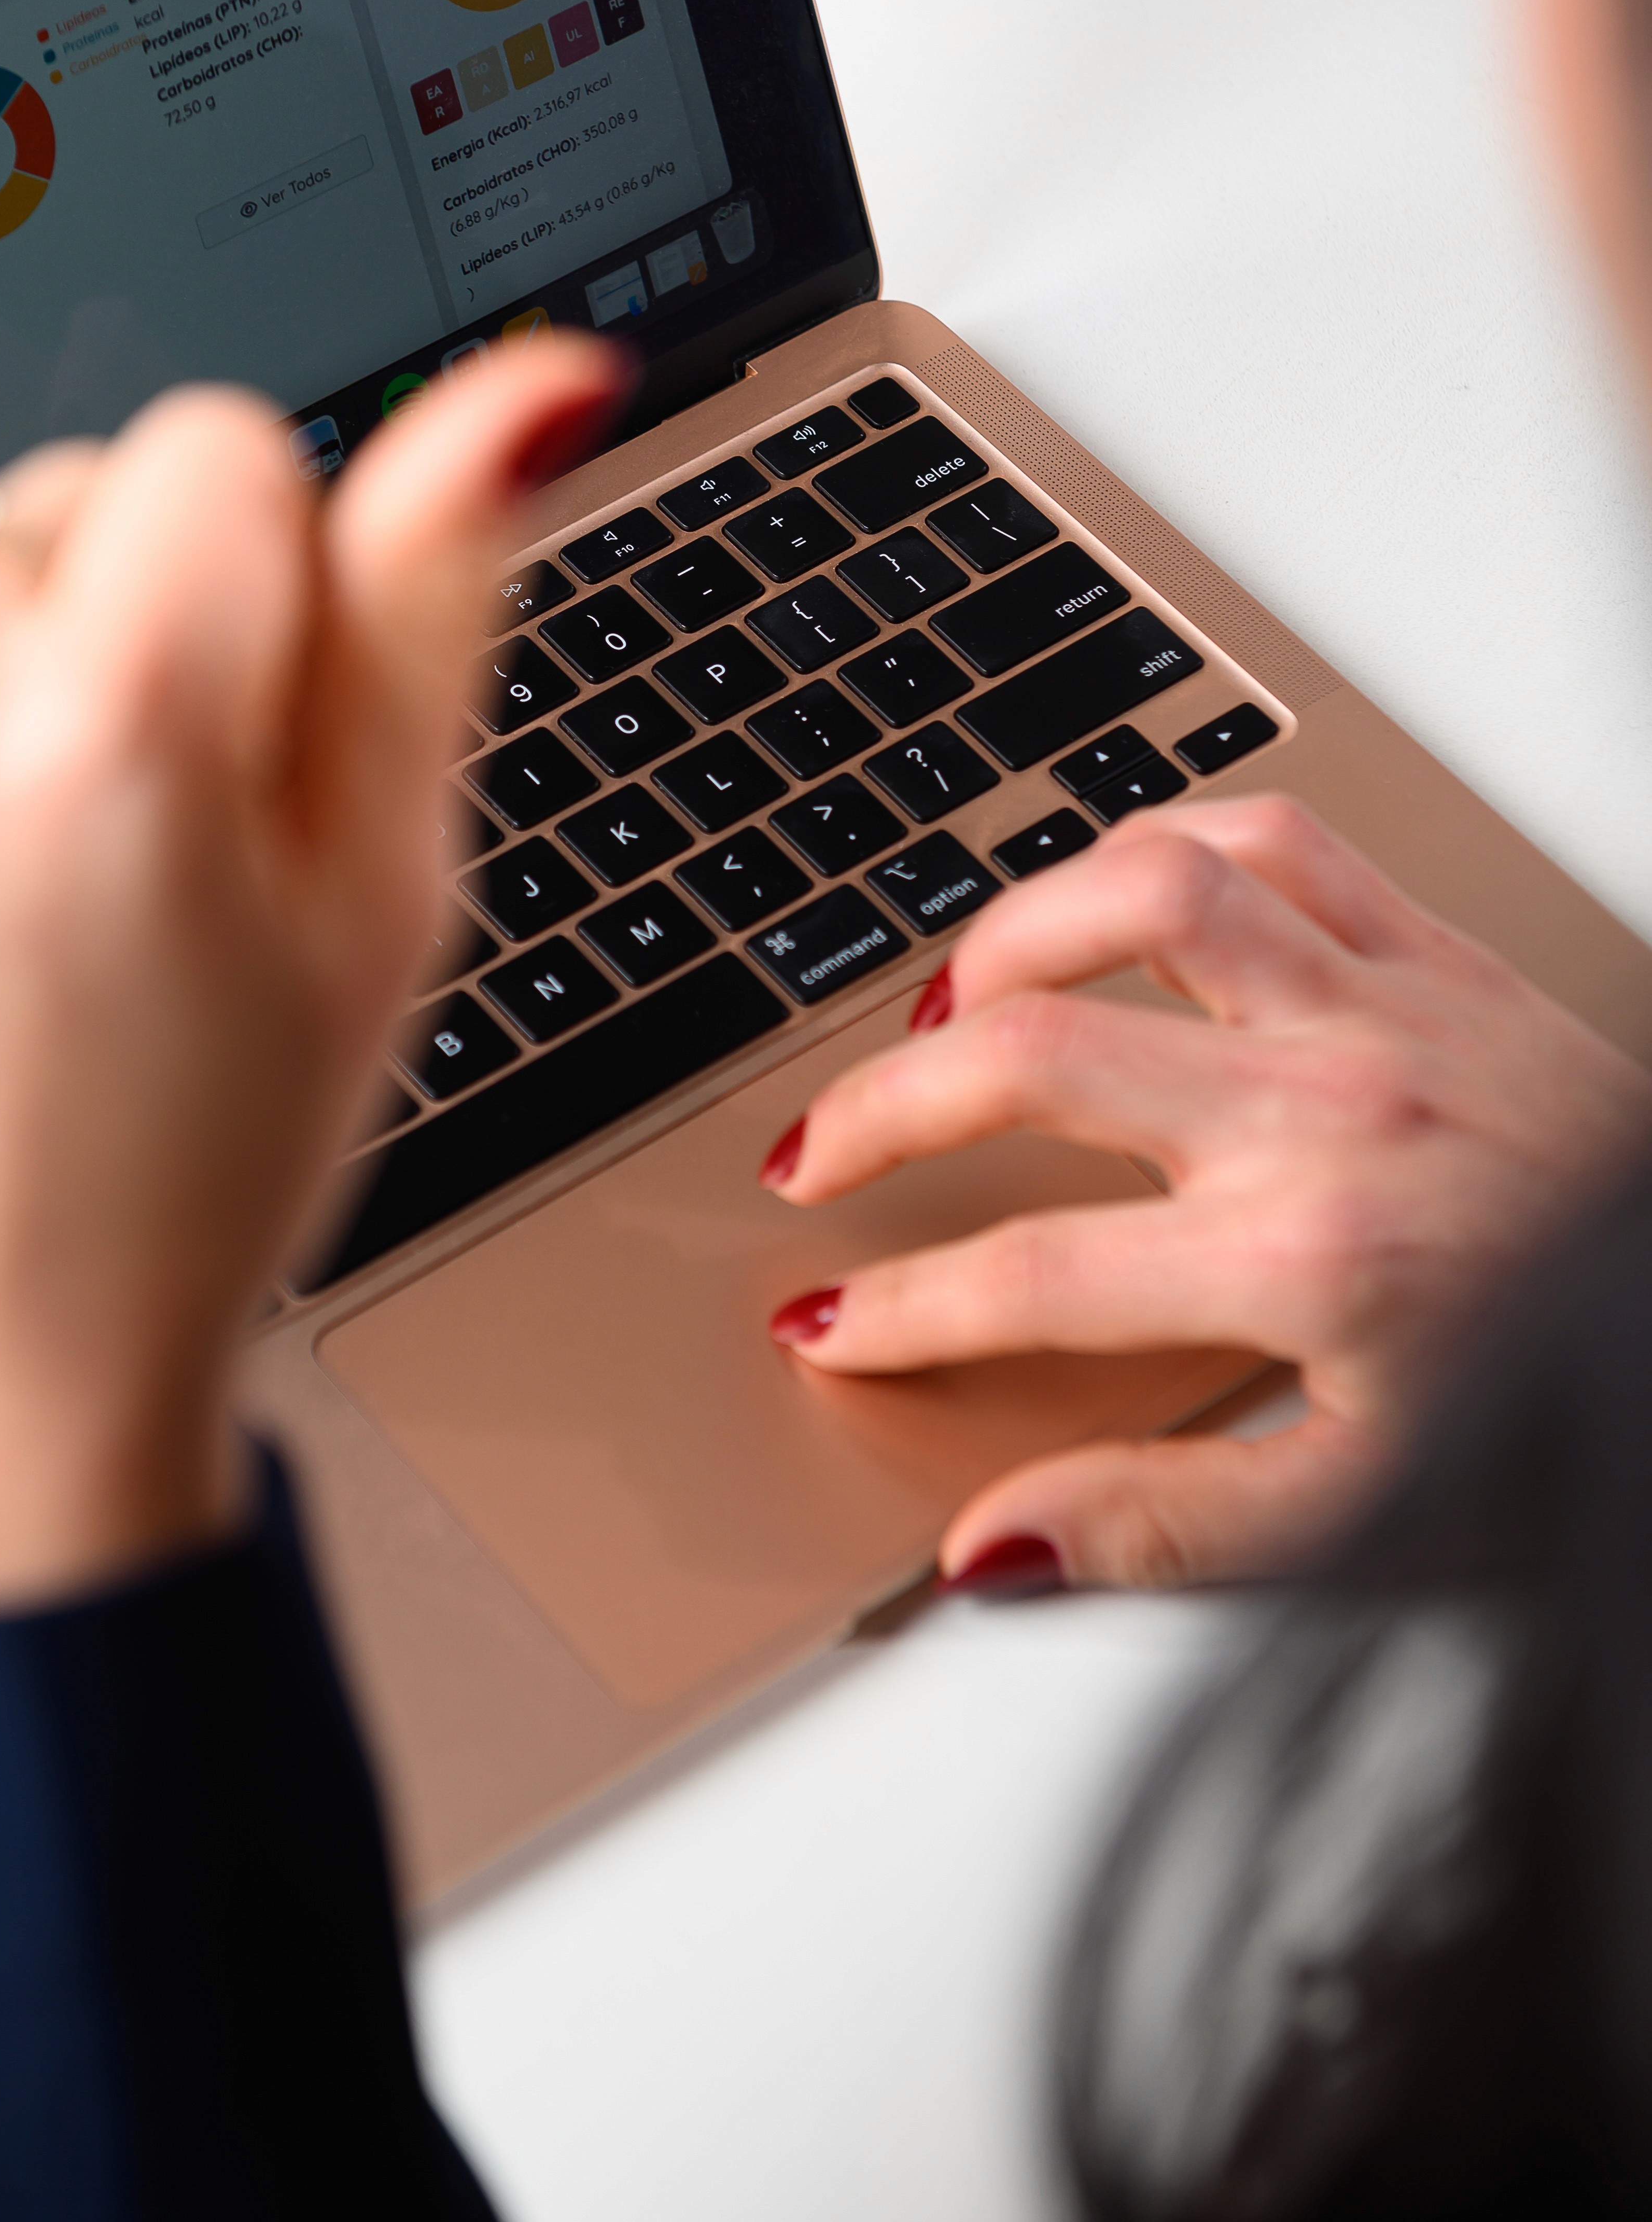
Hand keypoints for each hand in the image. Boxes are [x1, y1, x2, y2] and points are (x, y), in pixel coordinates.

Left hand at [0, 339, 627, 1624]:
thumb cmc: (194, 1154)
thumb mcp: (378, 894)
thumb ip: (431, 599)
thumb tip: (524, 383)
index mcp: (119, 734)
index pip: (216, 443)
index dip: (259, 584)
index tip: (233, 735)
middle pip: (56, 483)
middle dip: (111, 612)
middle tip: (112, 831)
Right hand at [761, 796, 1651, 1588]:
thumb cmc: (1565, 1393)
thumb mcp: (1371, 1507)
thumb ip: (1166, 1523)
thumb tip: (999, 1546)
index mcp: (1302, 1261)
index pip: (1027, 1274)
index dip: (899, 1305)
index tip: (831, 1321)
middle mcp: (1324, 1110)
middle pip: (1031, 1061)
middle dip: (882, 1111)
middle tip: (820, 1156)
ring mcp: (1375, 1007)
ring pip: (1138, 897)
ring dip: (1008, 938)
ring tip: (947, 1006)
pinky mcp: (1428, 949)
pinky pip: (1272, 841)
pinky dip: (1164, 846)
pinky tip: (1108, 899)